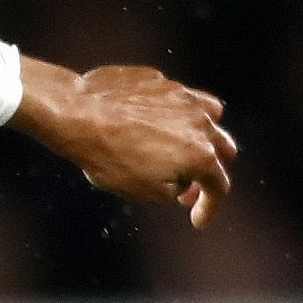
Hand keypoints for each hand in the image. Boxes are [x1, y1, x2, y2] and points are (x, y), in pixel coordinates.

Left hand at [13, 60, 237, 226]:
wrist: (78, 114)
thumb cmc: (108, 157)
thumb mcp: (146, 193)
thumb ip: (175, 190)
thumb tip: (182, 180)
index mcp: (200, 155)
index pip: (219, 186)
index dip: (210, 207)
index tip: (198, 219)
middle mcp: (201, 122)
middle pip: (223, 150)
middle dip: (208, 172)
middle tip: (187, 187)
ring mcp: (185, 97)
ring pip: (211, 118)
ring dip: (203, 139)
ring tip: (182, 150)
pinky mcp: (165, 82)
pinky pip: (183, 100)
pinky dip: (181, 116)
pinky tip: (161, 125)